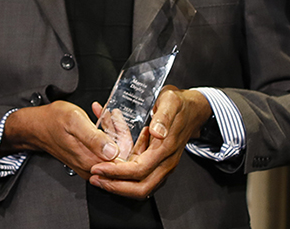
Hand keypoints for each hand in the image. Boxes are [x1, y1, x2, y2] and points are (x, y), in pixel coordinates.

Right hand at [2, 101, 119, 180]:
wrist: (36, 127)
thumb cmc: (52, 121)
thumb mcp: (74, 121)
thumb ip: (93, 137)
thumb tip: (112, 151)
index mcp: (92, 160)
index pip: (125, 158)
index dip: (126, 137)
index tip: (119, 120)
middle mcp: (93, 168)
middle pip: (122, 155)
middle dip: (120, 131)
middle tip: (112, 114)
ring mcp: (90, 166)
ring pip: (115, 151)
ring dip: (113, 130)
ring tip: (104, 114)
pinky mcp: (88, 162)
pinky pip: (106, 151)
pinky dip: (106, 134)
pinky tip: (99, 122)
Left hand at [87, 86, 212, 198]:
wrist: (194, 109)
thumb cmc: (180, 104)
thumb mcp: (170, 101)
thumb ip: (163, 116)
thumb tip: (157, 132)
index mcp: (166, 148)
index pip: (139, 170)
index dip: (117, 172)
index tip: (99, 168)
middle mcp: (166, 162)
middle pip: (141, 187)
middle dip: (116, 186)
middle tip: (95, 179)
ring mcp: (164, 165)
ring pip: (142, 187)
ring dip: (119, 186)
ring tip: (99, 178)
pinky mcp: (159, 164)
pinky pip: (143, 179)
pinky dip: (125, 179)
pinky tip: (111, 171)